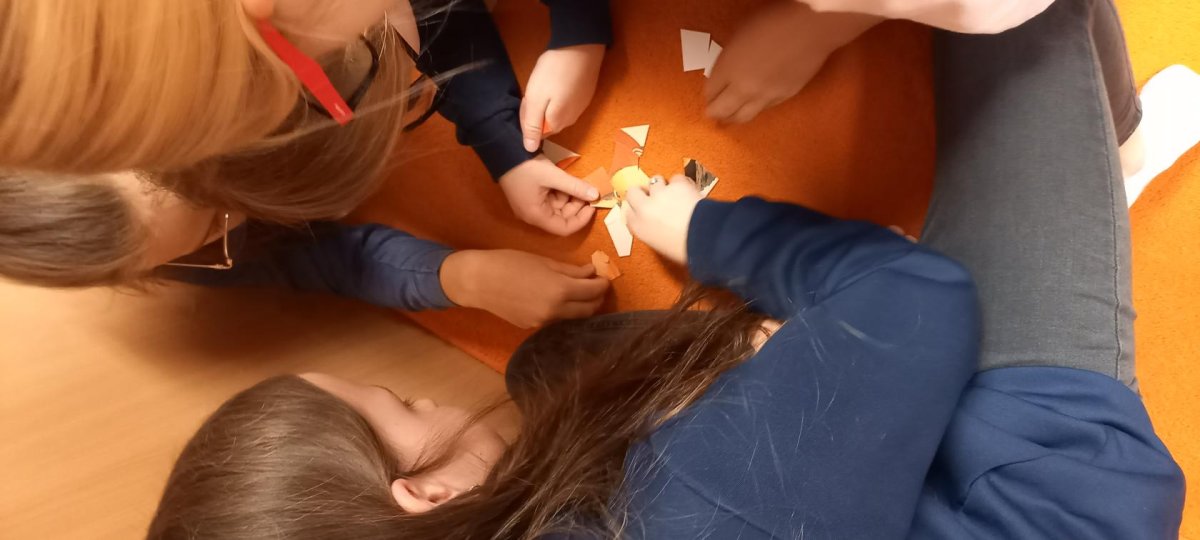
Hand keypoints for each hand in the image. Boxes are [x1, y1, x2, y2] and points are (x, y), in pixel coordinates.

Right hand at [440, 249, 609, 328]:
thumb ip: (570, 270)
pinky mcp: (532, 327)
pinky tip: (555, 299)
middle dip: (596, 298)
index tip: (604, 277)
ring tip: (578, 292)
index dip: (602, 284)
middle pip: (588, 310)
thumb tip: (591, 272)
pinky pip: (555, 319)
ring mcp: (543, 322)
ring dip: (580, 306)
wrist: (478, 282)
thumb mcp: (544, 261)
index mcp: (560, 290)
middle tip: (595, 286)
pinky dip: (562, 310)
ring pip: (573, 317)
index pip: (594, 292)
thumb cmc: (510, 263)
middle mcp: (555, 311)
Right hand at [499, 156, 598, 235]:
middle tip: (587, 191)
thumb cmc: (526, 166)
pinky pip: (549, 200)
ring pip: (556, 208)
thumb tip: (596, 194)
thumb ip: (576, 187)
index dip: (581, 219)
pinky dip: (560, 193)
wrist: (502, 151)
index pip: (564, 228)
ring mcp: (530, 206)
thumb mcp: (554, 176)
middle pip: (561, 218)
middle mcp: (533, 215)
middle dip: (576, 206)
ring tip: (576, 183)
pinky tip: (565, 181)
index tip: (592, 206)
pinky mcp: (530, 197)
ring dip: (569, 198)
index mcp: (537, 216)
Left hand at [521, 44, 605, 151]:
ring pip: (556, 112)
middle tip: (535, 89)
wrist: (581, 47)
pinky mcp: (585, 95)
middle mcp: (571, 120)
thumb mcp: (535, 99)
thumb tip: (530, 149)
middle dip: (537, 110)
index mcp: (557, 123)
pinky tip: (558, 81)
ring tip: (546, 83)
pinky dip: (559, 95)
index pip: (537, 133)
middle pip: (547, 123)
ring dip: (547, 102)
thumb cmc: (553, 72)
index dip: (528, 118)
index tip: (527, 100)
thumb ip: (532, 125)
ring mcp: (580, 107)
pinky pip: (567, 102)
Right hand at [622, 175, 702, 264]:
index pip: (629, 213)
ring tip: (672, 193)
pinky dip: (680, 183)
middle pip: (633, 192)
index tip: (644, 209)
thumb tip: (658, 226)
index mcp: (639, 228)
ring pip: (654, 180)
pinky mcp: (677, 184)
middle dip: (642, 192)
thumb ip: (653, 232)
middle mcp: (644, 208)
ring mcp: (660, 194)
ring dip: (662, 186)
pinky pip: (675, 178)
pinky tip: (687, 191)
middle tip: (653, 196)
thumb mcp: (660, 245)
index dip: (637, 209)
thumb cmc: (683, 249)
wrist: (703, 238)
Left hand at [705, 1, 879, 123]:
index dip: (708, 95)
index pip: (709, 93)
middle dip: (714, 112)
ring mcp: (765, 95)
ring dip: (733, 117)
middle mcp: (744, 87)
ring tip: (730, 117)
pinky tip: (755, 104)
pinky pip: (764, 110)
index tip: (708, 96)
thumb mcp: (739, 35)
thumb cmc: (775, 21)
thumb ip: (728, 59)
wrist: (810, 26)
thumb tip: (722, 74)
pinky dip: (756, 108)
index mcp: (729, 68)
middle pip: (721, 111)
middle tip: (712, 113)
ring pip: (743, 117)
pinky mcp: (784, 97)